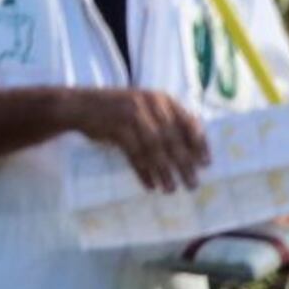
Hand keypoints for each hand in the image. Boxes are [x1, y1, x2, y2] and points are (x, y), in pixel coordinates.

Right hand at [78, 89, 211, 191]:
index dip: (199, 144)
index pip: (188, 122)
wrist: (82, 105)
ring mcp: (131, 114)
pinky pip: (133, 153)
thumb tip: (195, 152)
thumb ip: (169, 123)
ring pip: (153, 147)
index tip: (206, 164)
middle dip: (184, 163)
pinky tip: (150, 184)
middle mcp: (150, 104)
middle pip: (172, 138)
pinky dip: (143, 171)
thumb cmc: (122, 111)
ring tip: (171, 188)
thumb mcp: (148, 109)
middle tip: (193, 184)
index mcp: (163, 100)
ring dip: (163, 171)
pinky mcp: (115, 127)